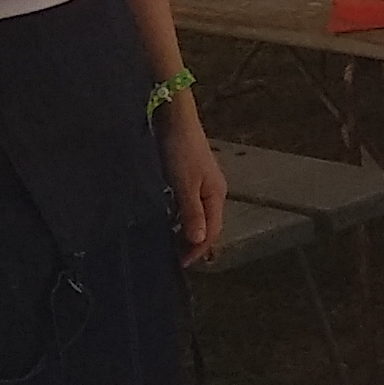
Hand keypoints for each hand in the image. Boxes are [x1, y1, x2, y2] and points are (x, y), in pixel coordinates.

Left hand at [162, 114, 225, 268]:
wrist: (174, 118)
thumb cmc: (180, 151)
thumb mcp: (185, 184)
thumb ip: (192, 213)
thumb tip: (200, 242)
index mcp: (216, 194)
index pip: (212, 231)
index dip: (199, 250)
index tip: (181, 265)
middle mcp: (213, 190)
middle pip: (208, 224)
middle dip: (194, 244)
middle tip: (174, 259)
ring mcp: (202, 182)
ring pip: (197, 215)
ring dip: (186, 231)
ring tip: (169, 244)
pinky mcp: (189, 176)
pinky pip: (188, 205)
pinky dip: (179, 217)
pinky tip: (166, 220)